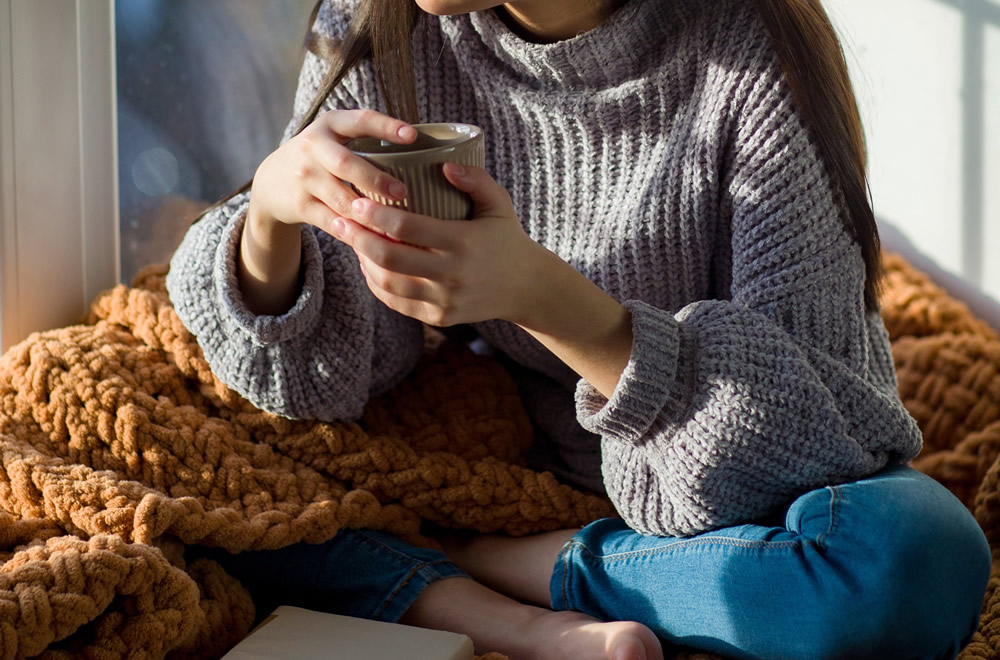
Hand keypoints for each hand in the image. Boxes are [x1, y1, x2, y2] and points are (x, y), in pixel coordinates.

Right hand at [248, 109, 415, 232]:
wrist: (272, 182)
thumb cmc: (321, 158)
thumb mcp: (336, 138)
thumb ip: (367, 140)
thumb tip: (423, 154)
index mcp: (330, 125)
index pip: (360, 120)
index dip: (386, 127)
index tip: (412, 135)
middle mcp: (313, 147)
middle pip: (346, 164)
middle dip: (375, 179)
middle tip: (402, 192)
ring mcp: (304, 177)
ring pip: (341, 198)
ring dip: (368, 213)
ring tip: (394, 224)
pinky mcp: (300, 205)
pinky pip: (331, 222)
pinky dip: (353, 231)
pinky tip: (373, 239)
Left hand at [331, 163, 548, 326]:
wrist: (527, 288)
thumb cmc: (508, 238)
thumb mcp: (499, 203)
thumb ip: (476, 179)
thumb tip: (444, 164)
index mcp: (462, 242)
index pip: (407, 228)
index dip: (377, 215)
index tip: (357, 201)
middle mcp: (451, 274)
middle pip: (389, 258)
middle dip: (359, 238)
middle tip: (340, 220)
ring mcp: (444, 300)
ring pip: (388, 283)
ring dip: (364, 261)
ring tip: (352, 241)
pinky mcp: (439, 318)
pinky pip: (397, 303)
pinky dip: (377, 284)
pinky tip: (369, 265)